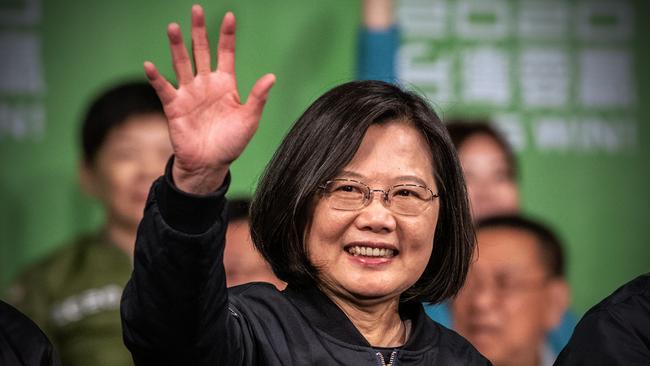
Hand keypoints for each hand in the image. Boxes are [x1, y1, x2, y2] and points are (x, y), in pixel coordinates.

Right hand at [145, 5, 274, 193]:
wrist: (210, 164)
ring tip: (173, 27)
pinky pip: (163, 89)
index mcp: (225, 85)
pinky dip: (156, 77)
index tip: (230, 16)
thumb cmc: (231, 143)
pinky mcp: (174, 106)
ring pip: (182, 64)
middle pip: (201, 51)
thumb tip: (271, 76)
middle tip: (196, 9)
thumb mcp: (249, 120)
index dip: (227, 36)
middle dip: (199, 31)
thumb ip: (258, 97)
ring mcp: (189, 94)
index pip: (226, 54)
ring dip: (177, 46)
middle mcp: (206, 84)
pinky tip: (150, 65)